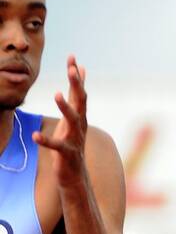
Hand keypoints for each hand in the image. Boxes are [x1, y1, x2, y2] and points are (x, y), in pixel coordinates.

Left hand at [31, 55, 88, 187]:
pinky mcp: (67, 154)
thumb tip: (82, 71)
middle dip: (76, 85)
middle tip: (72, 70)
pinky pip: (56, 146)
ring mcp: (75, 140)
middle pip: (80, 102)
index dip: (76, 75)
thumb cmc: (71, 143)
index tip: (72, 58)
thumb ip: (76, 96)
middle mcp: (80, 126)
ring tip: (56, 94)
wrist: (75, 175)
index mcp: (80, 117)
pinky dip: (45, 141)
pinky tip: (35, 136)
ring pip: (72, 121)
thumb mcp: (74, 118)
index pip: (79, 92)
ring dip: (65, 107)